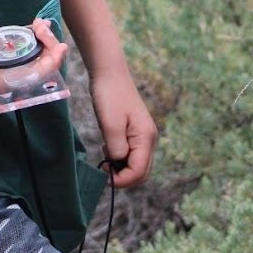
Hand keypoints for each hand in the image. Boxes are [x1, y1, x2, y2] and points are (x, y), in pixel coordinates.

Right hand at [0, 19, 68, 99]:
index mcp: (3, 82)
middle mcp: (8, 75)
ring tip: (41, 23)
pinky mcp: (2, 52)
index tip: (60, 46)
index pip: (35, 76)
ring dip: (42, 39)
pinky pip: (23, 45)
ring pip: (34, 53)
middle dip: (48, 46)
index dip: (51, 63)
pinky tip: (36, 24)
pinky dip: (32, 35)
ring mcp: (6, 63)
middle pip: (39, 64)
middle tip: (44, 27)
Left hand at [90, 69, 156, 187]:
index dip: (123, 180)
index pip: (140, 171)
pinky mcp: (135, 131)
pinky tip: (107, 146)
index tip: (104, 173)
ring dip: (121, 166)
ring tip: (105, 154)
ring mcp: (143, 135)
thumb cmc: (109, 96)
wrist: (109, 73)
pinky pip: (131, 152)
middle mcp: (149, 138)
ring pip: (136, 163)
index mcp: (146, 138)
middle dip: (123, 176)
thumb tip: (118, 163)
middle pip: (141, 171)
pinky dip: (120, 156)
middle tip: (104, 167)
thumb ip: (116, 148)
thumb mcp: (110, 124)